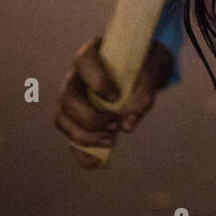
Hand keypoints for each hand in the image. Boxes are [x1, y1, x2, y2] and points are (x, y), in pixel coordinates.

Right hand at [54, 37, 173, 168]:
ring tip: (111, 141)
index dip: (97, 81)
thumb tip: (127, 126)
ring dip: (84, 136)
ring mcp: (72, 97)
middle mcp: (76, 75)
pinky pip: (70, 137)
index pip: (84, 61)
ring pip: (62, 119)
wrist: (144, 69)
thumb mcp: (153, 70)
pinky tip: (99, 162)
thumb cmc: (145, 64)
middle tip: (114, 125)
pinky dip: (82, 153)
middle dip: (89, 117)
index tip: (116, 97)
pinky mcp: (76, 118)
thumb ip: (144, 92)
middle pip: (66, 97)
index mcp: (93, 53)